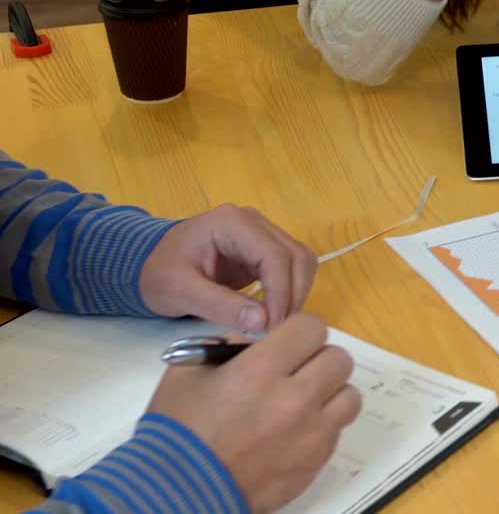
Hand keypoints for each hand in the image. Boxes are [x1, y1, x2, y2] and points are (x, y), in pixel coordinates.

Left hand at [139, 205, 317, 331]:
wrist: (145, 263)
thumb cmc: (157, 272)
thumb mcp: (179, 291)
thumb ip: (219, 304)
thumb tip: (263, 322)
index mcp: (232, 223)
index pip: (274, 255)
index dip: (281, 292)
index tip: (273, 326)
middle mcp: (255, 222)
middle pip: (296, 256)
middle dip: (292, 295)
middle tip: (277, 329)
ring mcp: (262, 233)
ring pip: (301, 261)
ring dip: (296, 293)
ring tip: (276, 323)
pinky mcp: (264, 249)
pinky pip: (291, 269)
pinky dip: (290, 291)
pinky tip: (273, 313)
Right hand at [147, 314, 360, 513]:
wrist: (178, 493)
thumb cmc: (178, 431)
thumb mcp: (188, 373)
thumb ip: (227, 348)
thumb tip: (257, 343)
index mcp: (260, 371)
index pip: (312, 328)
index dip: (300, 332)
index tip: (289, 343)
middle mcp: (294, 399)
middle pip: (338, 359)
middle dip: (318, 359)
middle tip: (296, 371)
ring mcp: (309, 434)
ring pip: (349, 396)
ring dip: (329, 393)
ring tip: (303, 402)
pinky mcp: (314, 463)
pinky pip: (337, 431)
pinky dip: (322, 426)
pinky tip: (295, 431)